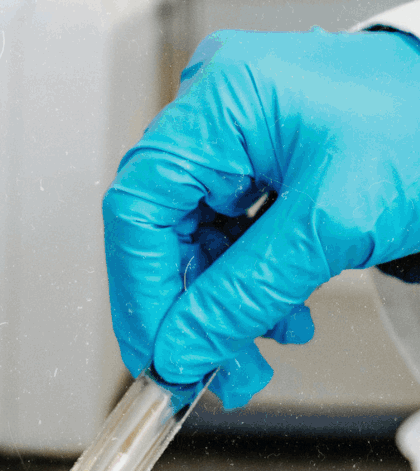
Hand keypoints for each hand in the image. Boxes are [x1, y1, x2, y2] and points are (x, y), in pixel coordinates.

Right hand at [103, 28, 419, 408]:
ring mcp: (233, 130)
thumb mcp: (331, 225)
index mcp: (219, 100)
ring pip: (193, 238)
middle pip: (162, 228)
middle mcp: (213, 108)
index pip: (140, 207)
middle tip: (208, 370)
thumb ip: (245, 292)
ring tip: (254, 355)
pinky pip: (226, 230)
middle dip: (188, 309)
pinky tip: (276, 314)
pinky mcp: (255, 156)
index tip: (159, 353)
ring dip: (219, 305)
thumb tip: (181, 347)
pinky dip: (245, 281)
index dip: (141, 291)